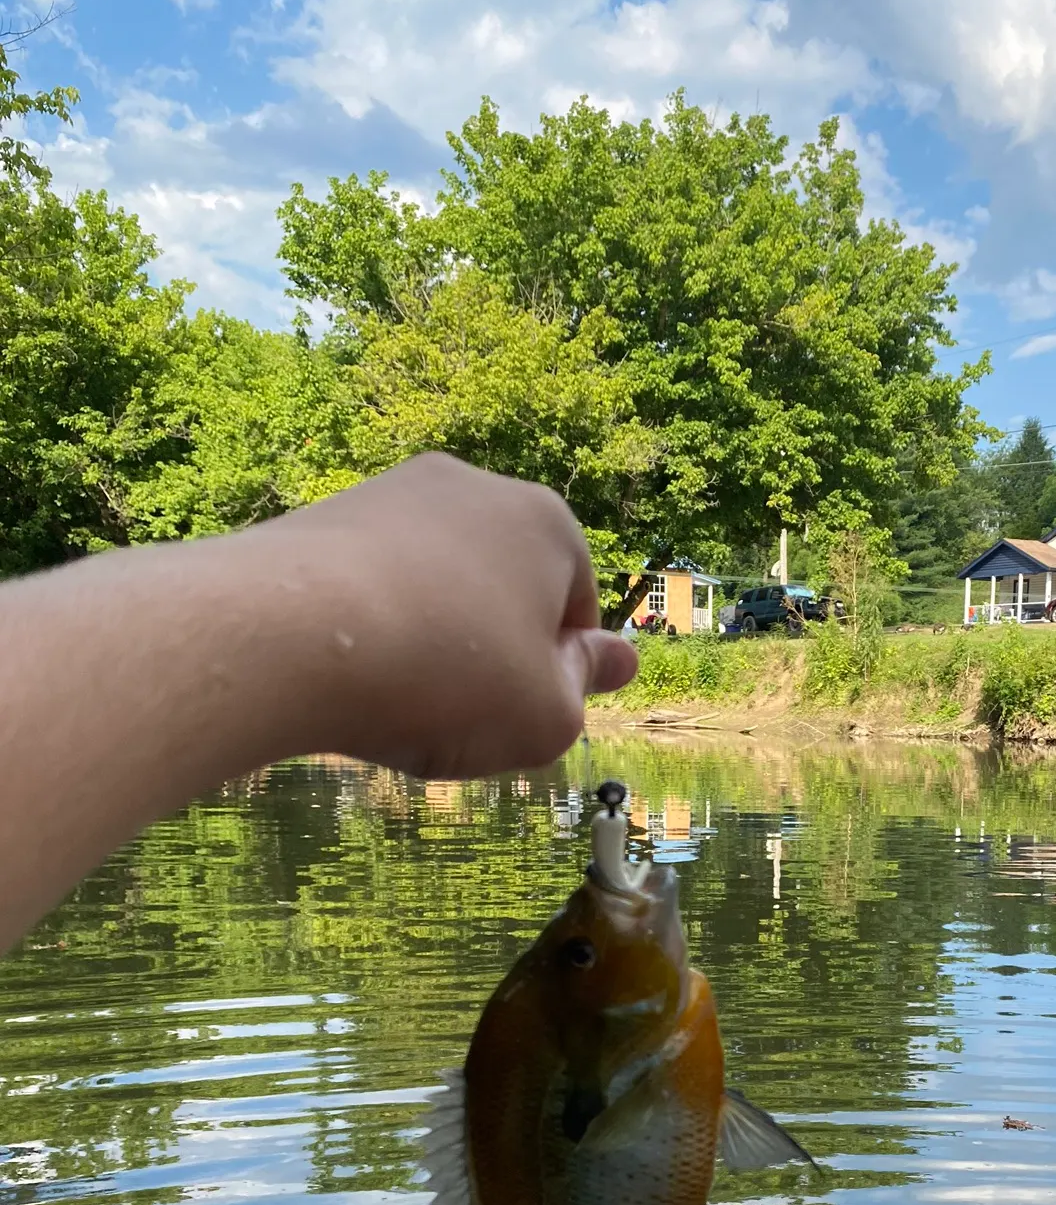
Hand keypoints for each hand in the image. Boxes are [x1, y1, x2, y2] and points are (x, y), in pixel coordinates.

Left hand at [250, 453, 637, 776]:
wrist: (285, 636)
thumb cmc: (447, 678)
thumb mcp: (546, 717)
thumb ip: (586, 687)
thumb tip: (622, 659)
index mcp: (548, 523)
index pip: (576, 606)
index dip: (557, 671)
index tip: (522, 713)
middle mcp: (476, 487)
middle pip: (504, 587)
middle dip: (492, 647)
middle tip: (462, 714)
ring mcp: (393, 493)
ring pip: (435, 584)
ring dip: (429, 638)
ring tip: (396, 699)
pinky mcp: (323, 515)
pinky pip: (370, 583)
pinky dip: (370, 627)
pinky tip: (346, 675)